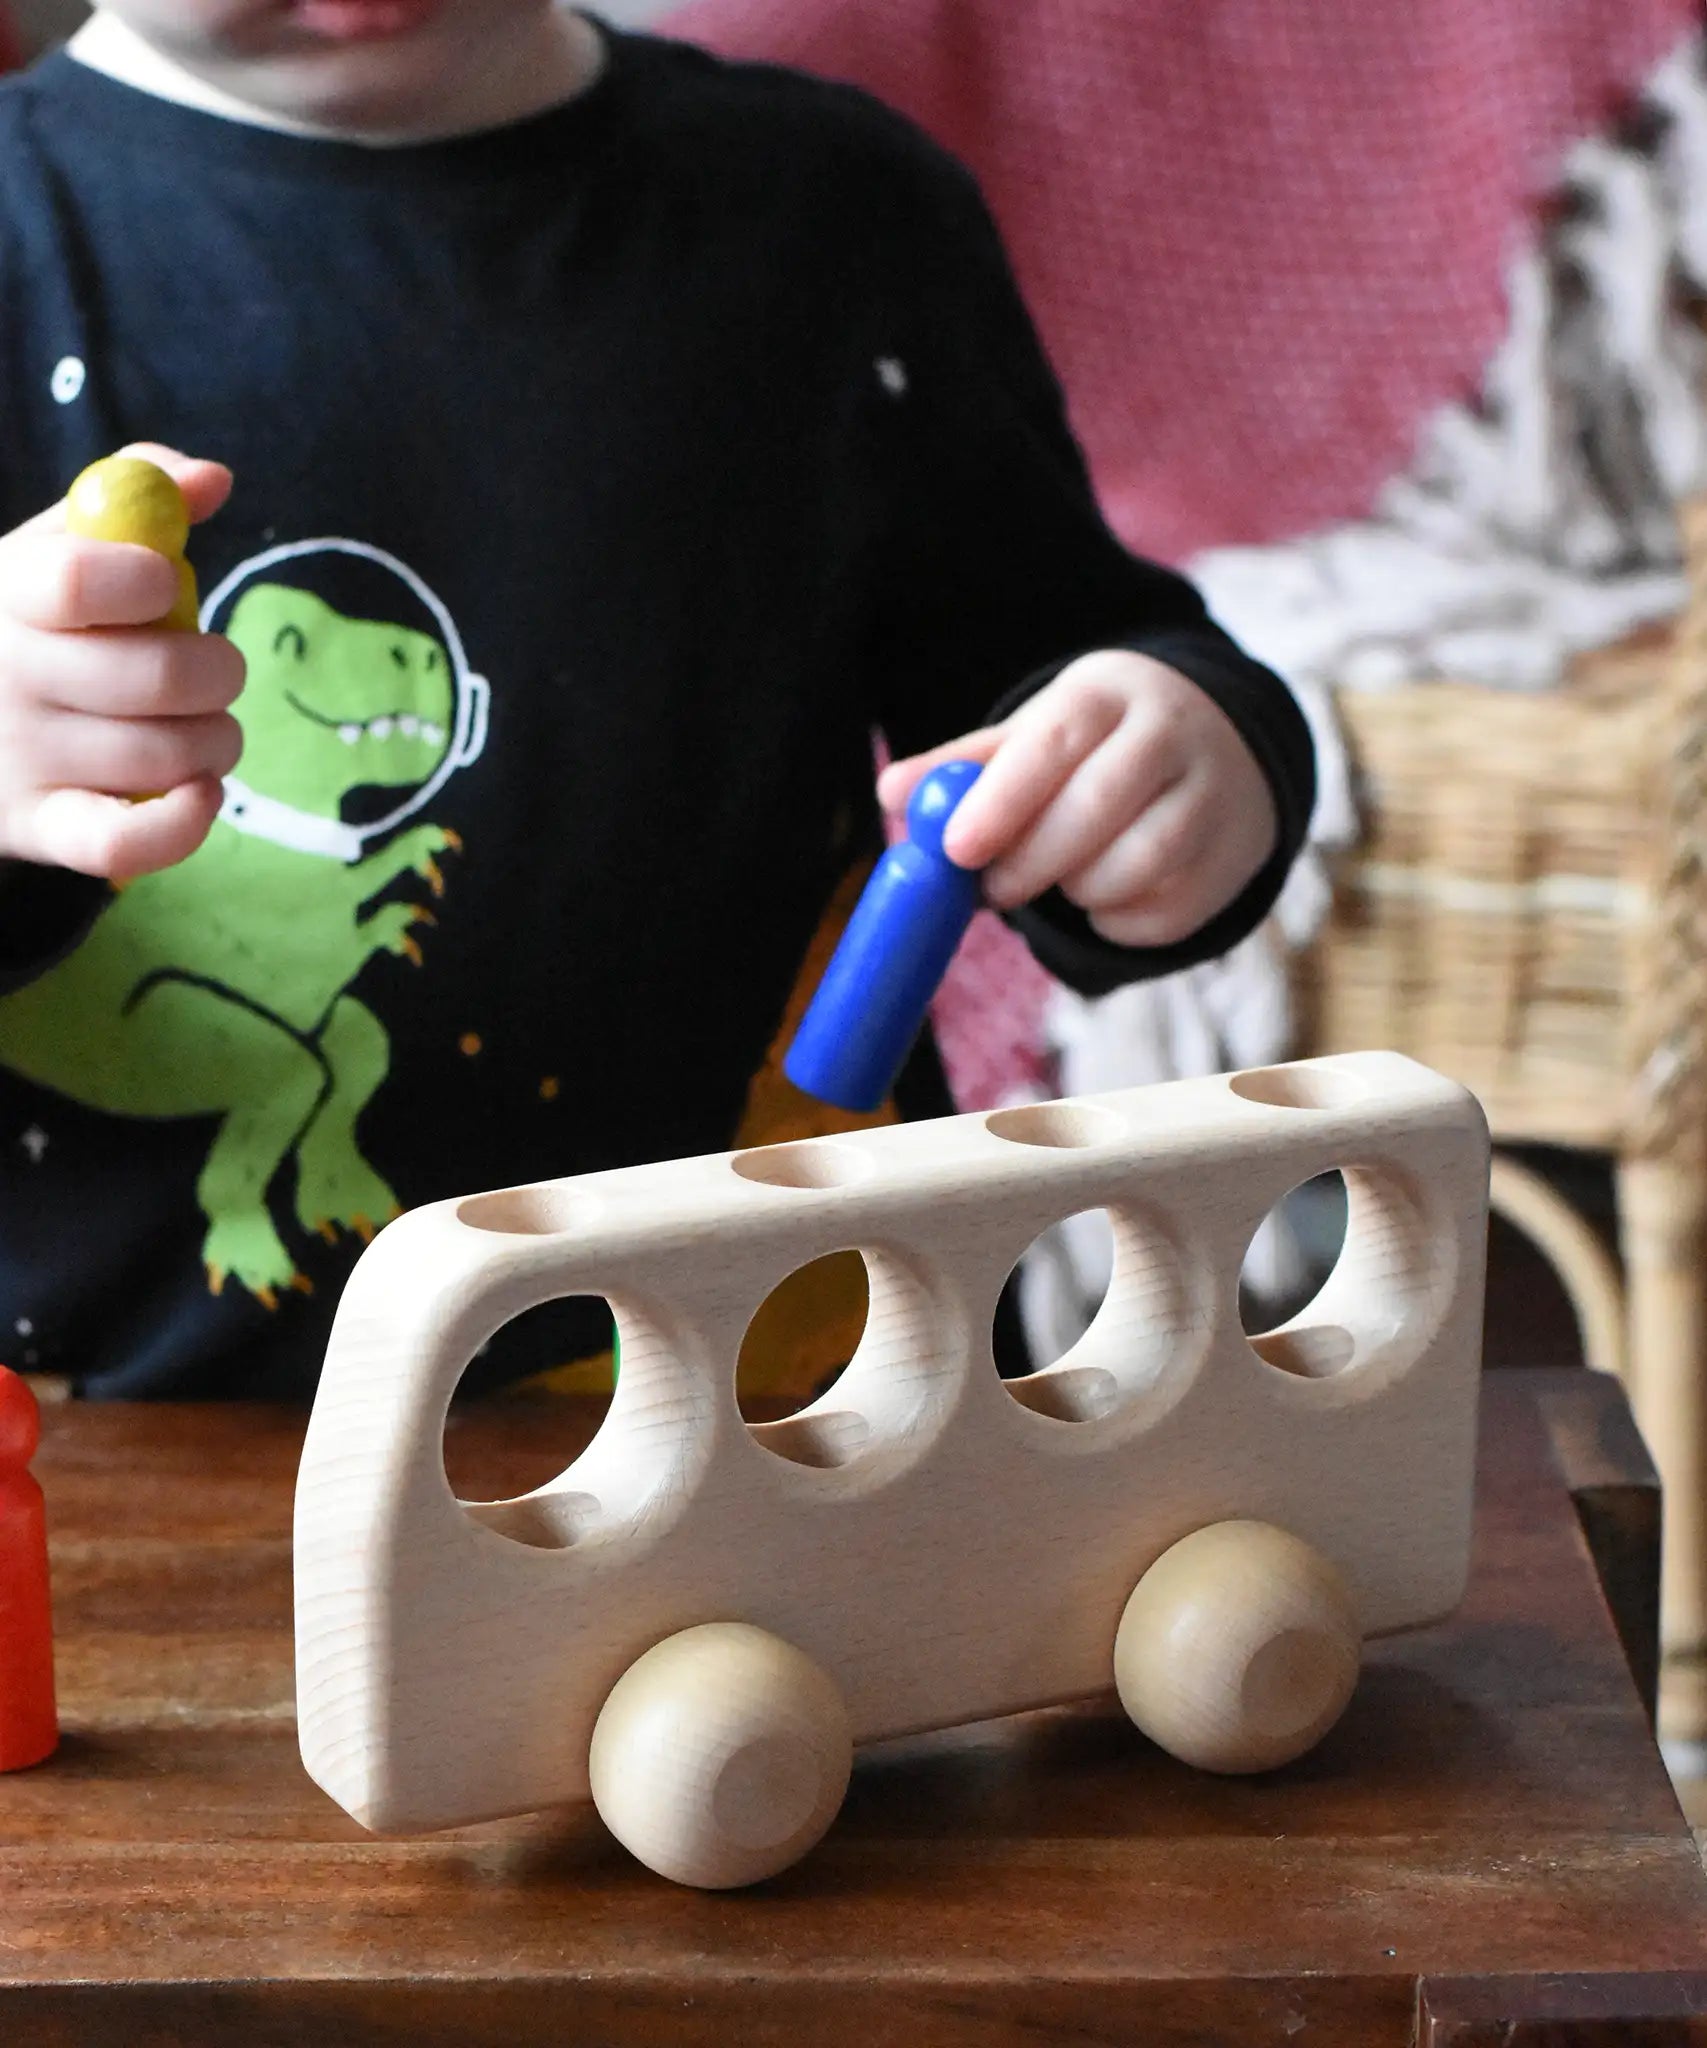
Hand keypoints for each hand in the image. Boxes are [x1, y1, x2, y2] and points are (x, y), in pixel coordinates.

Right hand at [0, 444, 244, 881]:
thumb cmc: (28, 621)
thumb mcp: (58, 547)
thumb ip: (135, 495)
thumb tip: (212, 480)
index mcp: (7, 591)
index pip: (83, 582)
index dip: (151, 581)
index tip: (165, 586)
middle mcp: (4, 676)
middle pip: (155, 678)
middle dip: (218, 672)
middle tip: (216, 671)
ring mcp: (19, 758)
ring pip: (165, 754)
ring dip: (218, 740)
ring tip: (207, 728)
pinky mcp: (38, 828)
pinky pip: (125, 843)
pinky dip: (186, 823)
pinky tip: (201, 788)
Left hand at [878, 649, 1277, 947]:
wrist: (1218, 750)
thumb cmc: (1099, 748)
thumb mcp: (1036, 737)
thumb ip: (966, 768)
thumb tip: (893, 793)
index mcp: (1108, 692)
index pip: (1056, 740)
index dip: (1003, 799)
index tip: (957, 848)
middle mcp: (1173, 732)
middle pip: (1100, 804)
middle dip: (1032, 859)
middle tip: (991, 890)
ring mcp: (1215, 794)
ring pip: (1141, 863)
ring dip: (1082, 889)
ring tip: (1062, 878)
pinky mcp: (1234, 858)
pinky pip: (1168, 911)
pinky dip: (1121, 920)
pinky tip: (1105, 896)